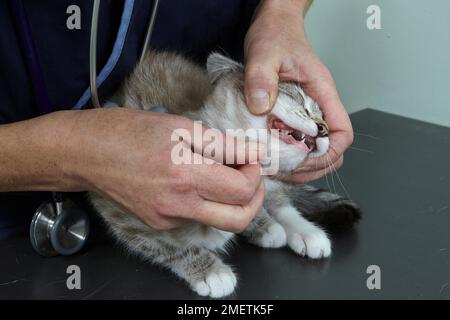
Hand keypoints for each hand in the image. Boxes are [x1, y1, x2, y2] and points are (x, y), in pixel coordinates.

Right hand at [65, 108, 264, 231]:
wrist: (84, 154)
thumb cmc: (127, 131)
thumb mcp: (178, 126)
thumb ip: (221, 144)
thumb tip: (253, 152)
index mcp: (184, 175)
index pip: (241, 190)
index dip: (255, 173)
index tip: (250, 157)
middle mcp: (178, 205)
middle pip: (238, 220)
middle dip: (254, 198)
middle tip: (250, 175)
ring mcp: (167, 219)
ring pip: (218, 220)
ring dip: (231, 200)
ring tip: (224, 174)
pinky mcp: (159, 223)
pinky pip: (194, 216)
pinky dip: (205, 200)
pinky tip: (194, 179)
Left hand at [244, 0, 352, 182]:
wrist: (273, 24)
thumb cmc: (275, 34)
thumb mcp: (264, 53)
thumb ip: (261, 79)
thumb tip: (261, 108)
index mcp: (322, 93)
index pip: (342, 133)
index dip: (328, 153)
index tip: (303, 161)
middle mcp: (319, 105)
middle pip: (331, 150)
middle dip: (311, 167)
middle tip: (284, 172)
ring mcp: (307, 111)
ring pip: (315, 149)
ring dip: (299, 165)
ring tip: (276, 169)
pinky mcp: (293, 113)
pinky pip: (298, 141)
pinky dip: (287, 154)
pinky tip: (271, 156)